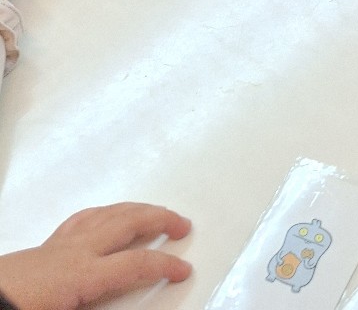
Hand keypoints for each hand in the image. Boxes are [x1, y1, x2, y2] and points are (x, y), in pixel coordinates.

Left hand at [0, 203, 191, 309]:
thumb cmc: (21, 309)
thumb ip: (99, 307)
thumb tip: (125, 303)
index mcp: (83, 274)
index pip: (135, 265)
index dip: (165, 265)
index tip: (184, 269)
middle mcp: (77, 251)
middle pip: (127, 223)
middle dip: (159, 220)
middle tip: (183, 224)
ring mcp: (62, 243)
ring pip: (108, 213)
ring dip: (137, 209)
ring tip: (155, 212)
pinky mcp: (48, 244)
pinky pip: (84, 218)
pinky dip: (105, 212)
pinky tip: (109, 214)